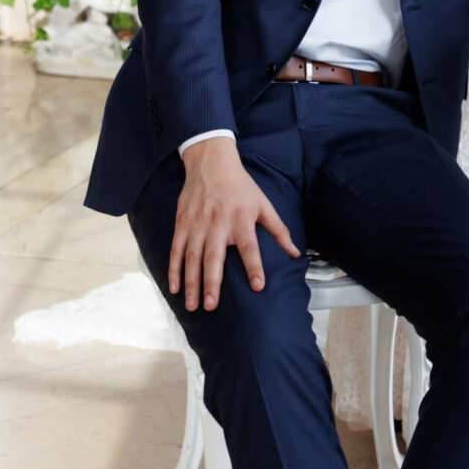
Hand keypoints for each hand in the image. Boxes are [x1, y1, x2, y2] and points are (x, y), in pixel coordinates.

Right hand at [170, 137, 299, 312]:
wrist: (212, 163)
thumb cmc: (241, 187)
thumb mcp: (264, 205)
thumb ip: (279, 230)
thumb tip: (295, 252)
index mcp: (241, 219)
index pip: (249, 247)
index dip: (254, 267)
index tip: (258, 287)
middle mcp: (218, 224)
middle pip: (213, 257)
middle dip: (212, 283)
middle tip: (211, 306)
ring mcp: (197, 224)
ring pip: (191, 258)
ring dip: (191, 283)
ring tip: (192, 305)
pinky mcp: (182, 224)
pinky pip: (176, 250)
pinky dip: (174, 269)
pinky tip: (174, 287)